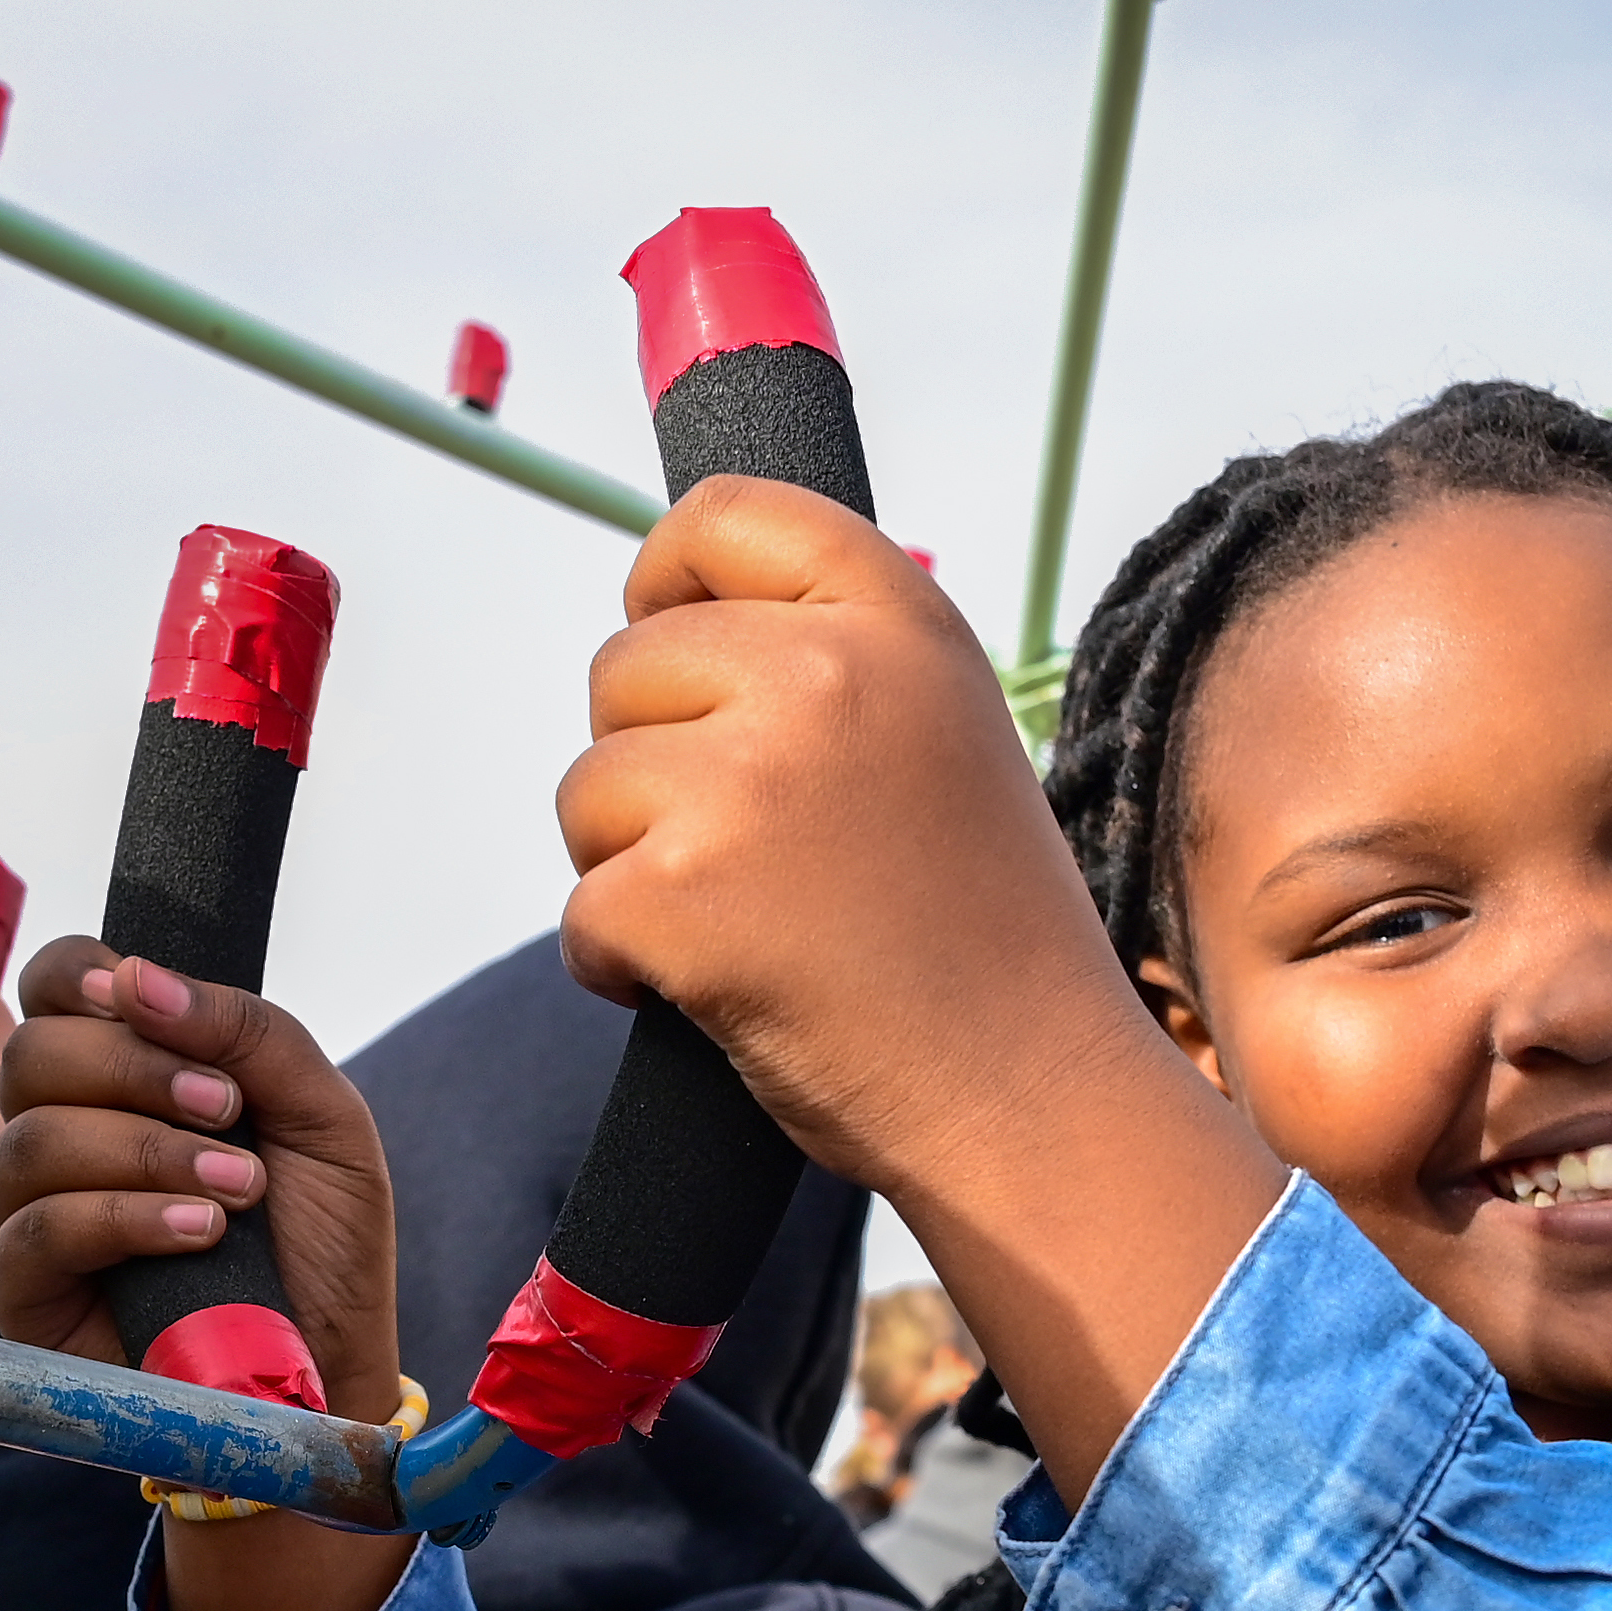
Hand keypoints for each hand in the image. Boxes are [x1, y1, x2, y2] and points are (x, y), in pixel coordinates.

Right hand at [0, 946, 397, 1407]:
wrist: (335, 1367)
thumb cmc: (325, 1244)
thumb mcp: (323, 1116)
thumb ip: (248, 1031)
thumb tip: (134, 977)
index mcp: (124, 1074)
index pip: (54, 984)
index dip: (82, 975)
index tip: (143, 998)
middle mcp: (66, 1133)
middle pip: (30, 1052)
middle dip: (136, 1068)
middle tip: (229, 1110)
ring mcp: (38, 1212)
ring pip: (28, 1140)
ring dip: (144, 1150)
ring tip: (237, 1190)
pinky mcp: (30, 1295)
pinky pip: (34, 1231)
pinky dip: (123, 1217)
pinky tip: (199, 1234)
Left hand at [562, 479, 1276, 1488]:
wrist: (1030, 1097)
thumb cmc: (985, 941)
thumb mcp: (948, 739)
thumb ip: (839, 665)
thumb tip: (678, 627)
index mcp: (901, 621)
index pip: (723, 513)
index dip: (666, 578)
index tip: (671, 638)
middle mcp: (824, 676)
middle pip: (625, 664)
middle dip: (647, 759)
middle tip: (745, 853)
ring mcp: (746, 783)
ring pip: (587, 788)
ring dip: (627, 864)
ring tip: (745, 927)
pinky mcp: (679, 892)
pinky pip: (582, 906)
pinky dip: (620, 965)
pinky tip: (714, 994)